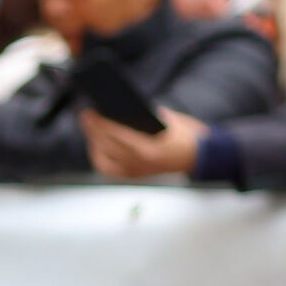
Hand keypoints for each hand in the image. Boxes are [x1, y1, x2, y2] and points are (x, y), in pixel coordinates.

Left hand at [80, 107, 203, 179]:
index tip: (90, 112)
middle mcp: (139, 164)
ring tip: (90, 129)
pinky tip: (97, 145)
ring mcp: (135, 172)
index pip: (115, 134)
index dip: (99, 123)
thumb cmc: (184, 135)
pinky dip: (100, 157)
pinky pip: (109, 169)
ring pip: (104, 160)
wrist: (199, 156)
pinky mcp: (134, 176)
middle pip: (106, 146)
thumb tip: (116, 108)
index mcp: (147, 148)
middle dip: (93, 130)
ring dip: (94, 143)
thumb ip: (142, 114)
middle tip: (86, 116)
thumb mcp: (165, 118)